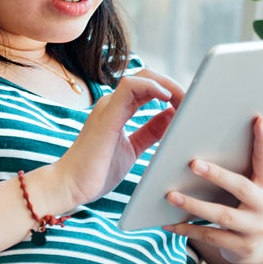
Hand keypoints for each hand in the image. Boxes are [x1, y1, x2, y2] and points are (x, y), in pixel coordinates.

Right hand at [56, 68, 184, 205]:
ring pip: (141, 77)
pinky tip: (167, 99)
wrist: (70, 186)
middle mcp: (112, 105)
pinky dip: (151, 87)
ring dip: (167, 84)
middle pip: (147, 78)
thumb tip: (170, 118)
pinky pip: (130, 87)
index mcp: (117, 111)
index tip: (188, 106)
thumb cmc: (96, 172)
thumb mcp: (132, 150)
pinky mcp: (107, 115)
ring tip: (184, 100)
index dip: (170, 93)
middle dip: (172, 86)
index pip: (147, 90)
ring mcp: (108, 107)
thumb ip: (149, 133)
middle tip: (192, 102)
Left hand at [163, 115, 262, 263]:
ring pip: (221, 215)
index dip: (262, 140)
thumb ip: (236, 172)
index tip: (256, 119)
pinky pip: (209, 236)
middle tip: (193, 163)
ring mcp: (254, 228)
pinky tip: (168, 223)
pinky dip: (187, 230)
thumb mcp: (250, 191)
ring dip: (194, 205)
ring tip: (170, 195)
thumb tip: (200, 148)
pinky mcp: (241, 247)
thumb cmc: (247, 209)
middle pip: (240, 187)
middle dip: (217, 175)